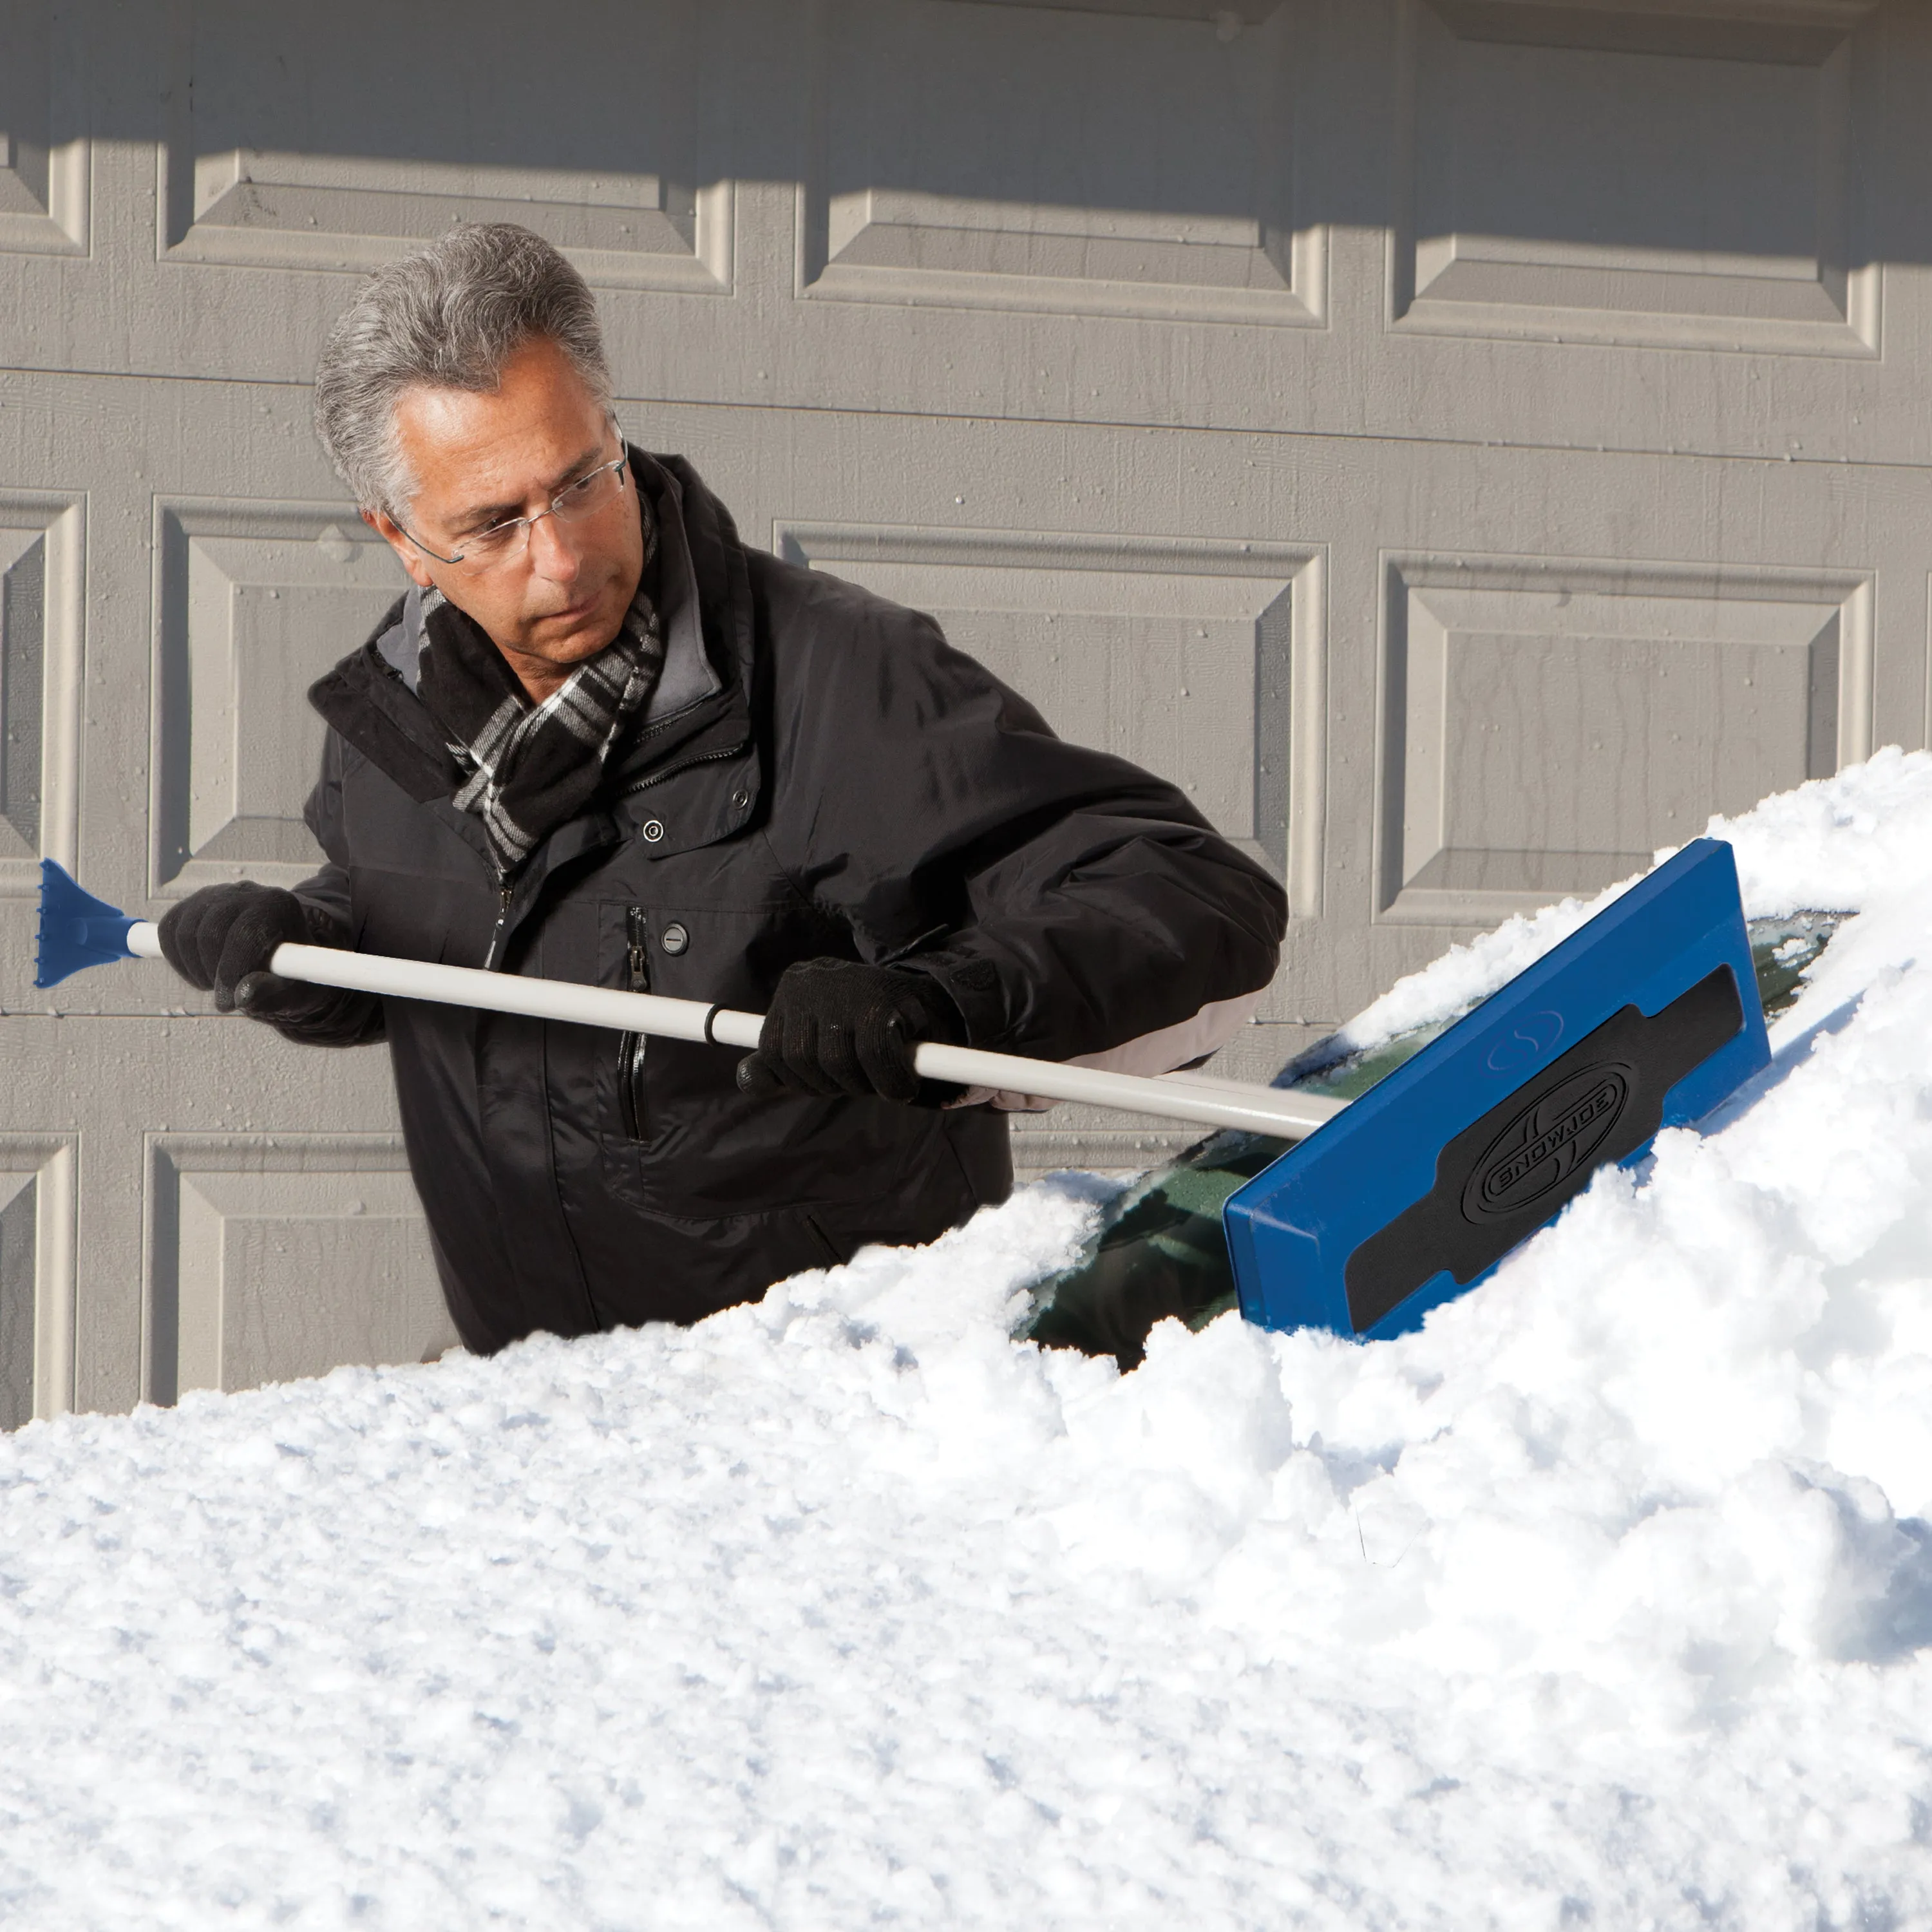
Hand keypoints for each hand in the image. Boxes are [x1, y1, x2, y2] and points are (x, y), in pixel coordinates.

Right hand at [158, 883, 318, 1017]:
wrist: (279, 955)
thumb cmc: (290, 974)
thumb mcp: (293, 991)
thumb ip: (271, 994)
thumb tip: (242, 996)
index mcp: (278, 905)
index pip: (244, 934)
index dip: (231, 972)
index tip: (227, 1003)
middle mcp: (247, 892)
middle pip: (209, 932)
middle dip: (211, 972)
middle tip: (224, 995)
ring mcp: (216, 894)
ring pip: (184, 932)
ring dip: (193, 968)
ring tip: (215, 983)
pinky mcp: (192, 904)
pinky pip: (168, 930)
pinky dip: (176, 958)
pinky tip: (200, 970)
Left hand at [736, 958, 964, 1103]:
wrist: (930, 1005)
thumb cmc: (865, 1029)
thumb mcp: (816, 1042)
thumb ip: (779, 1063)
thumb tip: (746, 1079)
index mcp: (793, 985)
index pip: (772, 1050)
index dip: (799, 1078)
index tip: (826, 1080)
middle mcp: (813, 980)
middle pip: (801, 1059)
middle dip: (830, 1083)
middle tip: (859, 1080)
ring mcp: (846, 988)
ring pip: (835, 1063)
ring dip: (862, 1085)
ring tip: (881, 1078)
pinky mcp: (880, 1002)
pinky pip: (875, 1061)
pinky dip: (892, 1084)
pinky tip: (903, 1086)